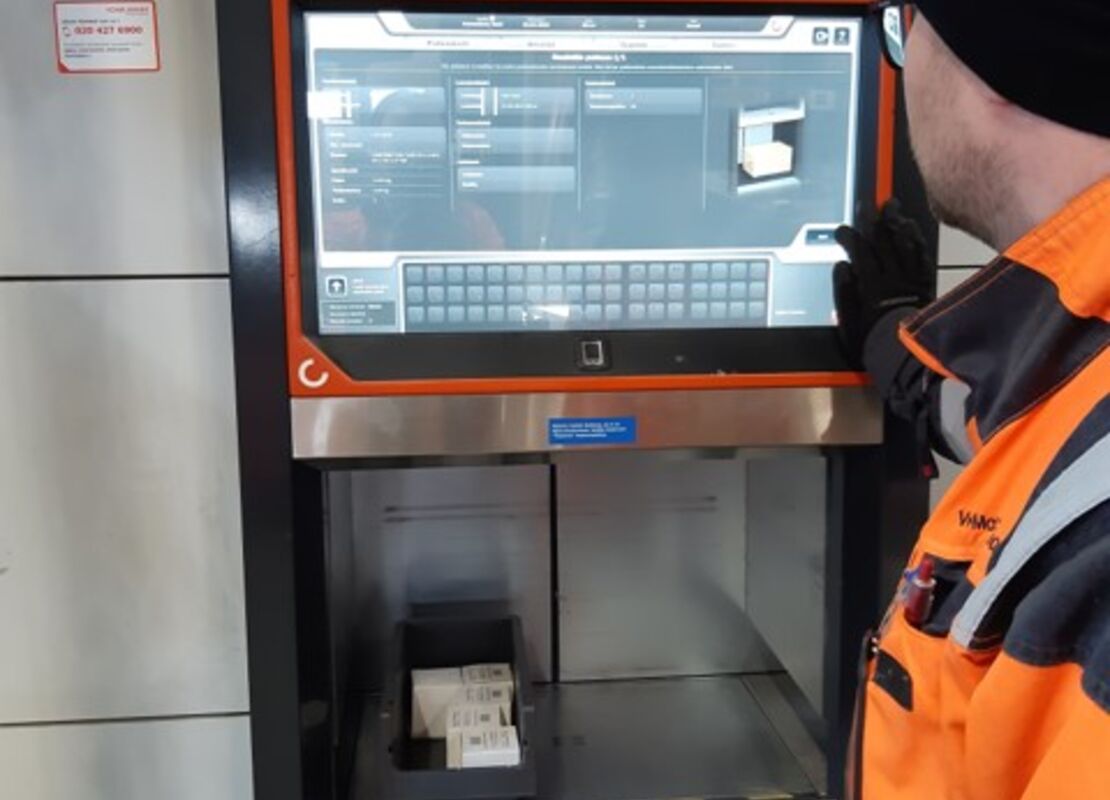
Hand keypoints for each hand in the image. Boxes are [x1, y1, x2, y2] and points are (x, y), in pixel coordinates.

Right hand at [832, 200, 935, 364]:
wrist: (905, 357)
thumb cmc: (872, 342)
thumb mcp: (848, 321)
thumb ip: (844, 292)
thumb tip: (842, 267)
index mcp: (872, 285)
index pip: (860, 252)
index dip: (850, 237)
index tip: (842, 231)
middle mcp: (894, 277)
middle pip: (888, 242)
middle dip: (881, 222)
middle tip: (877, 207)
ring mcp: (912, 279)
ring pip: (908, 245)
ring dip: (902, 227)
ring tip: (897, 214)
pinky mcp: (925, 284)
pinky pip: (923, 256)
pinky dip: (918, 242)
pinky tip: (915, 233)